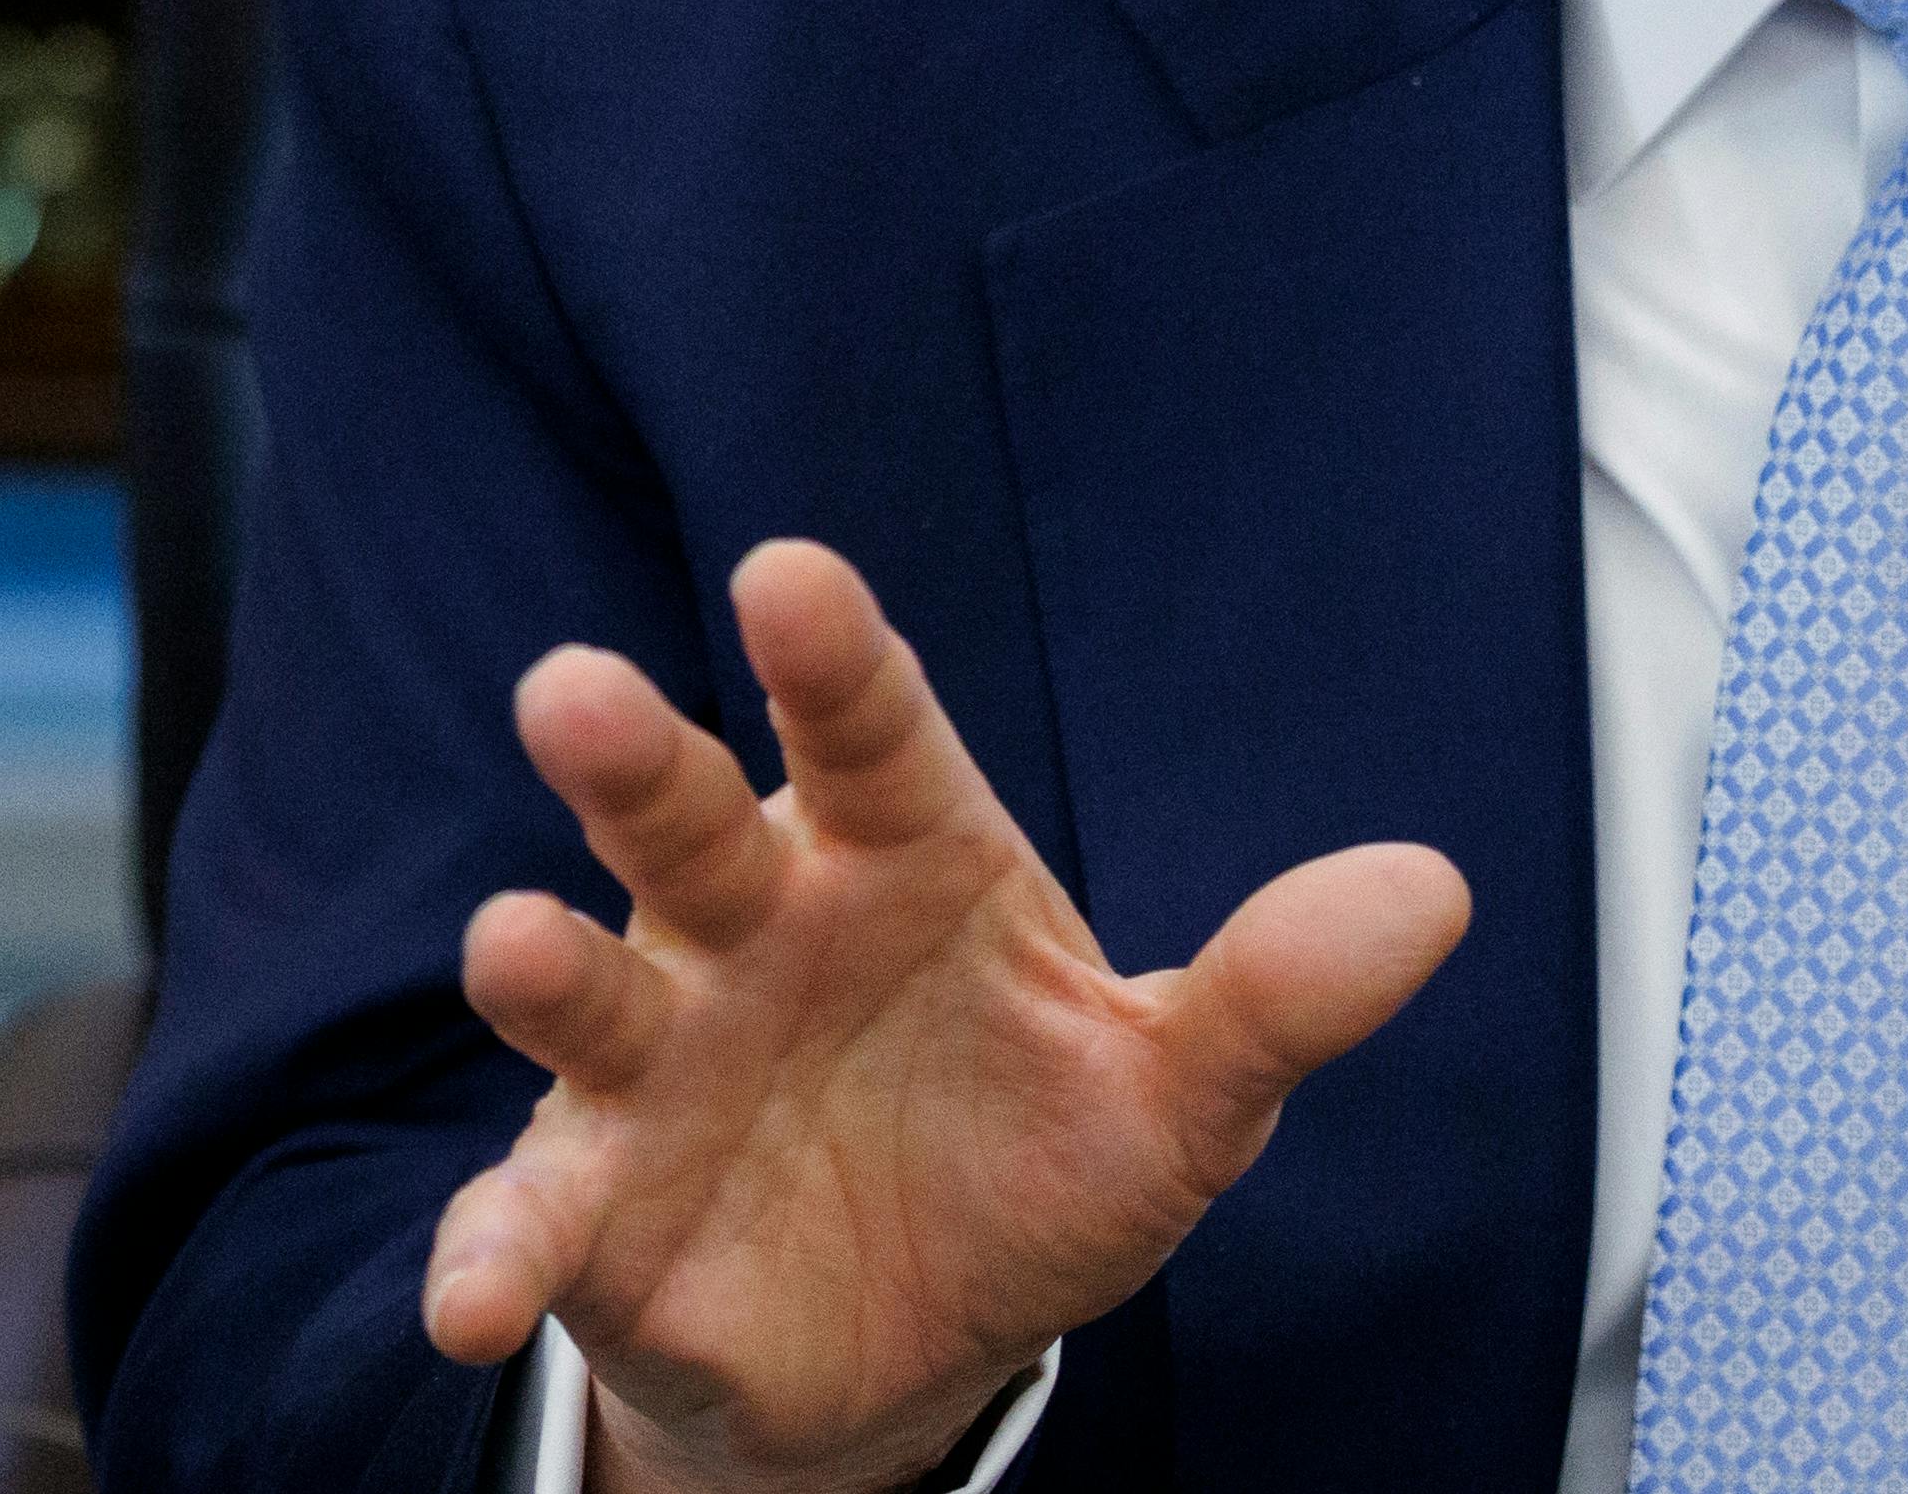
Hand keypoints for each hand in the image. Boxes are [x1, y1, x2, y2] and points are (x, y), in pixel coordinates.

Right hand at [426, 540, 1471, 1493]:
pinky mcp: (599, 1214)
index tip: (789, 574)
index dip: (830, 656)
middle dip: (632, 757)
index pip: (872, 735)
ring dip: (546, 970)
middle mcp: (756, 931)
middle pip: (688, 824)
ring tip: (515, 944)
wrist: (925, 1332)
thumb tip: (1433, 893)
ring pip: (590, 997)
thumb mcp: (1180, 1092)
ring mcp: (662, 1067)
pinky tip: (474, 1299)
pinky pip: (533, 1224)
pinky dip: (493, 1256)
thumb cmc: (1038, 1154)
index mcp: (903, 858)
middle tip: (576, 687)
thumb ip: (1278, 993)